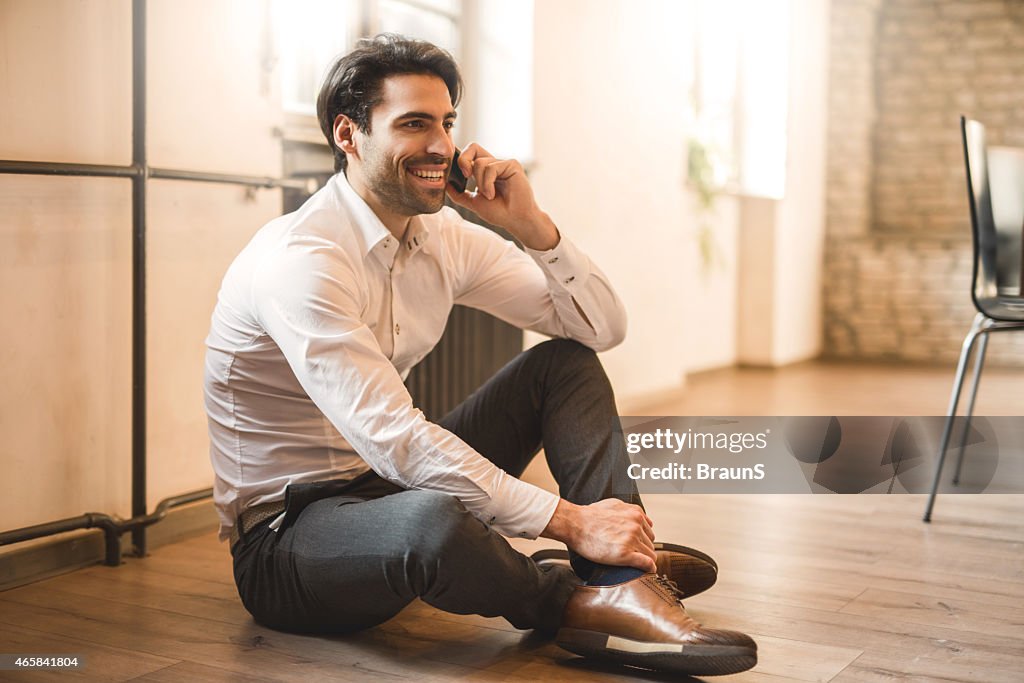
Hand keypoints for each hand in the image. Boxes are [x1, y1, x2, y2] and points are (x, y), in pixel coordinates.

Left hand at [445, 143, 558, 250]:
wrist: (515, 220)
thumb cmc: (499, 212)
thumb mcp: (473, 202)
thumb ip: (459, 194)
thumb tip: (445, 184)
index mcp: (485, 171)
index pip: (470, 154)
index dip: (460, 159)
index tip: (459, 176)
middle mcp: (494, 164)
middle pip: (473, 147)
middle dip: (464, 160)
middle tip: (466, 176)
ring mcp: (503, 164)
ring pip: (480, 163)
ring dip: (480, 183)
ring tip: (489, 196)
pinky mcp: (512, 165)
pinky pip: (491, 168)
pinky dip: (488, 183)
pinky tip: (493, 194)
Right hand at [542, 498, 656, 572]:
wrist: (574, 524)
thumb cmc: (589, 515)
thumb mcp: (613, 504)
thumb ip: (629, 510)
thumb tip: (639, 517)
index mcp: (635, 514)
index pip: (649, 531)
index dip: (643, 540)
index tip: (638, 545)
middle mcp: (636, 526)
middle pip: (650, 543)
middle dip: (642, 549)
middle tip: (632, 554)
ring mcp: (632, 540)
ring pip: (650, 554)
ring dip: (644, 559)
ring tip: (635, 563)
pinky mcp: (625, 554)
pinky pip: (647, 563)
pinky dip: (649, 568)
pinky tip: (648, 570)